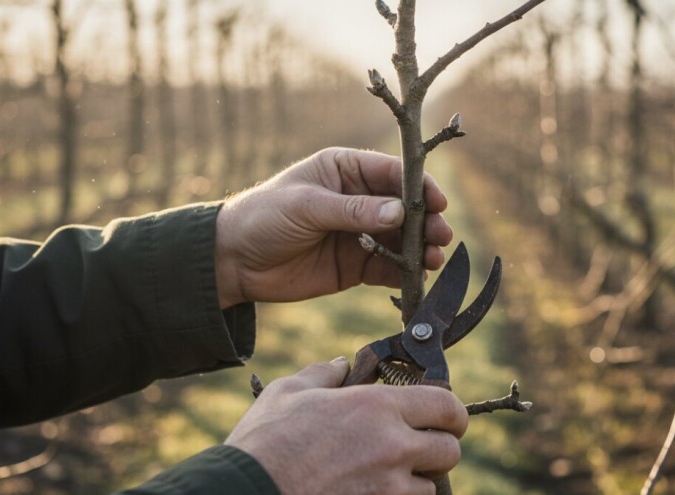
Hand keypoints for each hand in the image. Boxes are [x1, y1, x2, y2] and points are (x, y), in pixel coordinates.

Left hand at [214, 147, 452, 305]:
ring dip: (421, 247)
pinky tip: (419, 277)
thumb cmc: (264, 217)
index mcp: (346, 170)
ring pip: (403, 238)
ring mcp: (361, 233)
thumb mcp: (306, 207)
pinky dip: (406, 272)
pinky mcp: (357, 266)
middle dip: (426, 220)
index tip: (437, 202)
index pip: (392, 172)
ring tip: (433, 259)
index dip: (419, 186)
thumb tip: (400, 212)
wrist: (234, 262)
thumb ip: (353, 211)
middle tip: (440, 235)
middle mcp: (359, 198)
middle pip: (405, 207)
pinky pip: (390, 267)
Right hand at [225, 358, 467, 494]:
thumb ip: (324, 375)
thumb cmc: (264, 442)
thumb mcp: (289, 393)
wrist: (245, 494)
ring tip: (386, 474)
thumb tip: (341, 364)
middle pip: (450, 450)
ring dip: (416, 481)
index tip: (442, 416)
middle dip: (438, 447)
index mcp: (376, 408)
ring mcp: (388, 490)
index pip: (447, 406)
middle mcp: (393, 448)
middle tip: (415, 445)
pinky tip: (371, 490)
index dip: (450, 411)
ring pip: (431, 488)